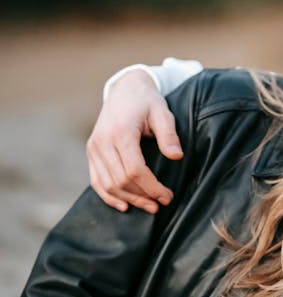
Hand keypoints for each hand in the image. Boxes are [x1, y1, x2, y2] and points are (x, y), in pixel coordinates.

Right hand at [86, 68, 182, 211]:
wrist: (125, 89)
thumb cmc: (147, 101)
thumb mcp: (162, 112)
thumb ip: (169, 134)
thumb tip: (176, 156)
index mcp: (121, 132)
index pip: (134, 169)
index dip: (151, 187)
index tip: (167, 196)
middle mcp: (103, 141)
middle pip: (120, 180)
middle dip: (142, 196)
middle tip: (161, 204)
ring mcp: (94, 147)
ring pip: (107, 184)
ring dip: (128, 199)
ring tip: (148, 206)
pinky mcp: (91, 151)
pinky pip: (96, 180)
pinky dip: (108, 196)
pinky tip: (124, 206)